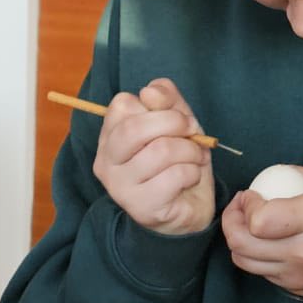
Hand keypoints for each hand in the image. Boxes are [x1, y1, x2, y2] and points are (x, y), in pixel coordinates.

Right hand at [92, 78, 215, 236]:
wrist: (186, 210)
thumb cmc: (177, 164)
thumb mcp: (176, 124)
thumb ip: (166, 101)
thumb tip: (150, 91)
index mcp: (109, 138)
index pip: (122, 105)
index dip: (157, 106)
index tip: (178, 118)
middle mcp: (106, 163)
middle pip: (134, 127)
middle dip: (175, 122)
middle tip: (193, 132)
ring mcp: (120, 187)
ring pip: (160, 150)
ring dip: (190, 150)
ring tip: (195, 158)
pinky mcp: (141, 207)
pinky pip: (174, 175)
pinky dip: (193, 172)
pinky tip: (190, 178)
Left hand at [221, 170, 302, 298]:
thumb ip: (302, 178)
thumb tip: (271, 175)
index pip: (259, 220)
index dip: (246, 206)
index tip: (251, 194)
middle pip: (243, 244)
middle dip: (230, 222)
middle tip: (239, 207)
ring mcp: (298, 275)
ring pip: (246, 262)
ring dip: (238, 241)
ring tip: (247, 224)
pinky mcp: (297, 289)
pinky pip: (263, 273)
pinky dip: (256, 256)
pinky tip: (265, 241)